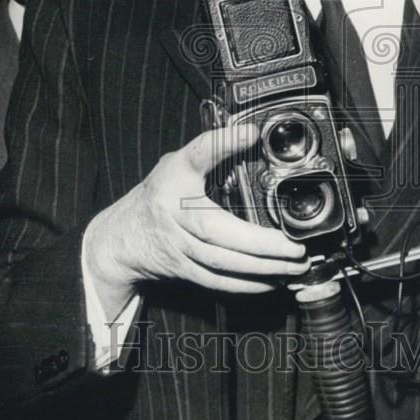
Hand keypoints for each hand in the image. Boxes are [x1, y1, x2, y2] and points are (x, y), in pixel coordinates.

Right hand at [83, 124, 309, 321]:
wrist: (123, 237)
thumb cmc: (160, 194)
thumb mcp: (180, 163)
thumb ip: (213, 151)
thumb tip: (253, 134)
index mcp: (176, 177)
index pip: (197, 155)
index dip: (221, 144)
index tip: (250, 134)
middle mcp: (175, 212)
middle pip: (217, 230)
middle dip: (262, 243)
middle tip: (297, 245)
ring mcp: (179, 246)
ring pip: (222, 262)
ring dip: (263, 267)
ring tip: (295, 265)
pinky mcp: (185, 270)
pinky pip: (218, 282)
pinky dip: (248, 285)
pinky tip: (274, 280)